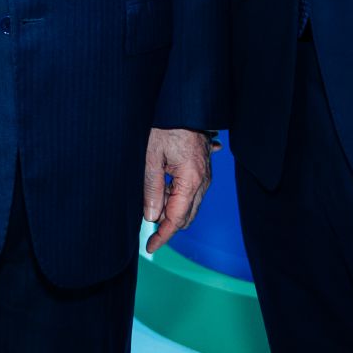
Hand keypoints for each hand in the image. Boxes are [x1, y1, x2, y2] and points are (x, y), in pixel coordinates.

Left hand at [144, 129, 213, 254]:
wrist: (184, 105)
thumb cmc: (167, 126)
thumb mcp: (151, 157)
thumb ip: (152, 189)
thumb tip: (151, 216)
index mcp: (191, 180)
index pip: (177, 218)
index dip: (163, 236)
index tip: (150, 247)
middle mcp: (203, 181)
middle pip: (186, 216)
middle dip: (166, 225)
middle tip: (147, 227)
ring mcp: (205, 175)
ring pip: (188, 204)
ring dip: (169, 208)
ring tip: (151, 196)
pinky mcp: (202, 169)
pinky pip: (190, 191)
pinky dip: (176, 196)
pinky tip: (163, 187)